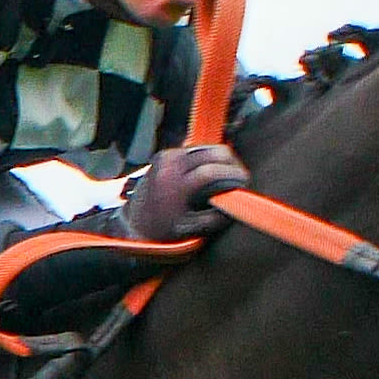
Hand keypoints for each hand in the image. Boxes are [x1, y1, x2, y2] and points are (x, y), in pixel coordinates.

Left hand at [122, 141, 250, 240]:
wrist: (133, 223)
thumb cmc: (163, 231)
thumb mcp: (192, 230)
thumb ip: (217, 216)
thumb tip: (238, 202)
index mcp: (175, 185)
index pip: (212, 171)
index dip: (234, 175)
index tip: (246, 183)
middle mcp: (170, 165)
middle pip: (213, 152)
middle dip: (232, 163)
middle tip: (241, 177)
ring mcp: (166, 156)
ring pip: (206, 147)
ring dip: (221, 158)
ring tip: (230, 174)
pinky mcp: (165, 154)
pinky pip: (194, 150)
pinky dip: (207, 157)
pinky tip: (213, 171)